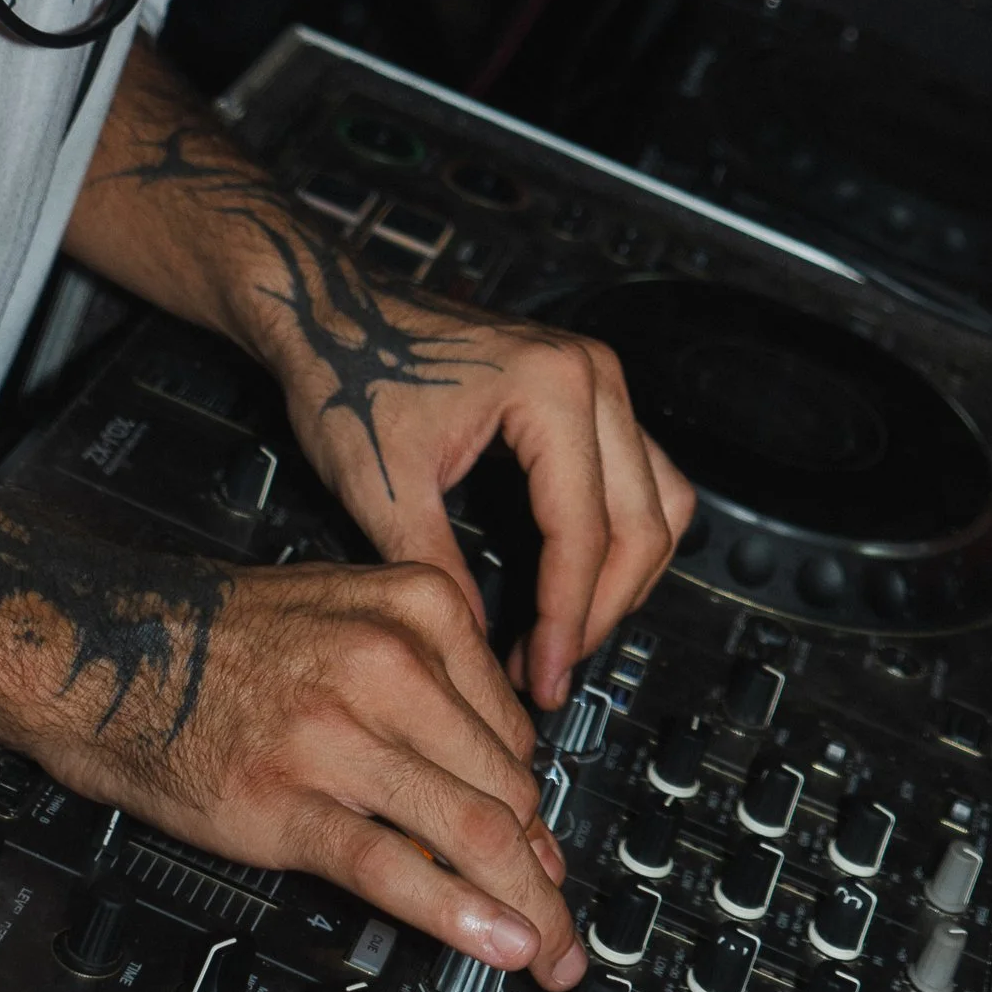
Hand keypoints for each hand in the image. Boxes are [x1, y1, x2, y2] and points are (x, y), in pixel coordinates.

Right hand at [39, 553, 584, 987]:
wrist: (103, 650)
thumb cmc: (222, 640)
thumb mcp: (346, 617)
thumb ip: (428, 685)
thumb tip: (498, 784)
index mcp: (418, 609)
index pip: (515, 731)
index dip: (541, 812)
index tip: (552, 861)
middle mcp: (390, 663)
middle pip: (508, 788)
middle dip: (547, 871)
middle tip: (568, 929)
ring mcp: (339, 734)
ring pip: (471, 829)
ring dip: (529, 905)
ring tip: (553, 957)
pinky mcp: (287, 800)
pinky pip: (392, 867)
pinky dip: (459, 915)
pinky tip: (499, 946)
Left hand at [262, 276, 694, 713]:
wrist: (332, 315)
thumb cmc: (348, 376)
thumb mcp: (382, 488)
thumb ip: (439, 571)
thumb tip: (480, 648)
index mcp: (550, 389)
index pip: (583, 533)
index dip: (565, 619)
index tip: (540, 676)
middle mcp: (591, 376)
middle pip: (642, 524)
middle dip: (599, 611)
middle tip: (547, 670)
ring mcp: (598, 380)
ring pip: (658, 503)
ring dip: (622, 578)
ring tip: (563, 636)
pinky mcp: (587, 393)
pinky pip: (639, 478)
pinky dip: (618, 538)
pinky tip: (571, 583)